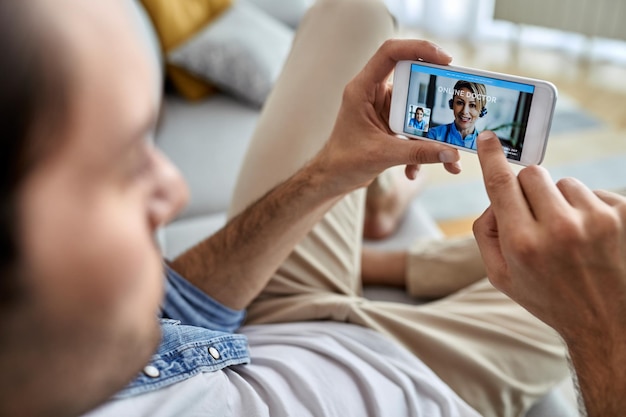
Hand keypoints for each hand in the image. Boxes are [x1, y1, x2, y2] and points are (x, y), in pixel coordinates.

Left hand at [312, 39, 461, 195]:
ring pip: (417, 110)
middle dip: (437, 98)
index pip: (390, 53)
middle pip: (413, 81)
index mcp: (363, 89)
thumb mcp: (382, 155)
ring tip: (448, 155)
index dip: (418, 48)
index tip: (445, 59)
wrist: (334, 178)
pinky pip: (414, 129)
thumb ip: (416, 153)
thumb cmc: (344, 161)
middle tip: (458, 105)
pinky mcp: (391, 123)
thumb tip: (450, 154)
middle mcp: (374, 93)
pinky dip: (419, 149)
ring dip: (432, 133)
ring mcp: (384, 108)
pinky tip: (413, 172)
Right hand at [473, 130, 625, 343]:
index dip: (492, 157)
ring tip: (569, 235)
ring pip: (563, 182)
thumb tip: (494, 199)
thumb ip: (485, 233)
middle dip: (528, 189)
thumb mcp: (501, 276)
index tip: (489, 138)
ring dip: (560, 201)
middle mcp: (559, 228)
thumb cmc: (549, 297)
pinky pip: (592, 192)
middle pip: (532, 174)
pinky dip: (586, 208)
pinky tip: (591, 237)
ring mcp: (596, 219)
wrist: (607, 322)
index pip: (502, 183)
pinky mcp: (623, 215)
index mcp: (523, 243)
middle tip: (535, 216)